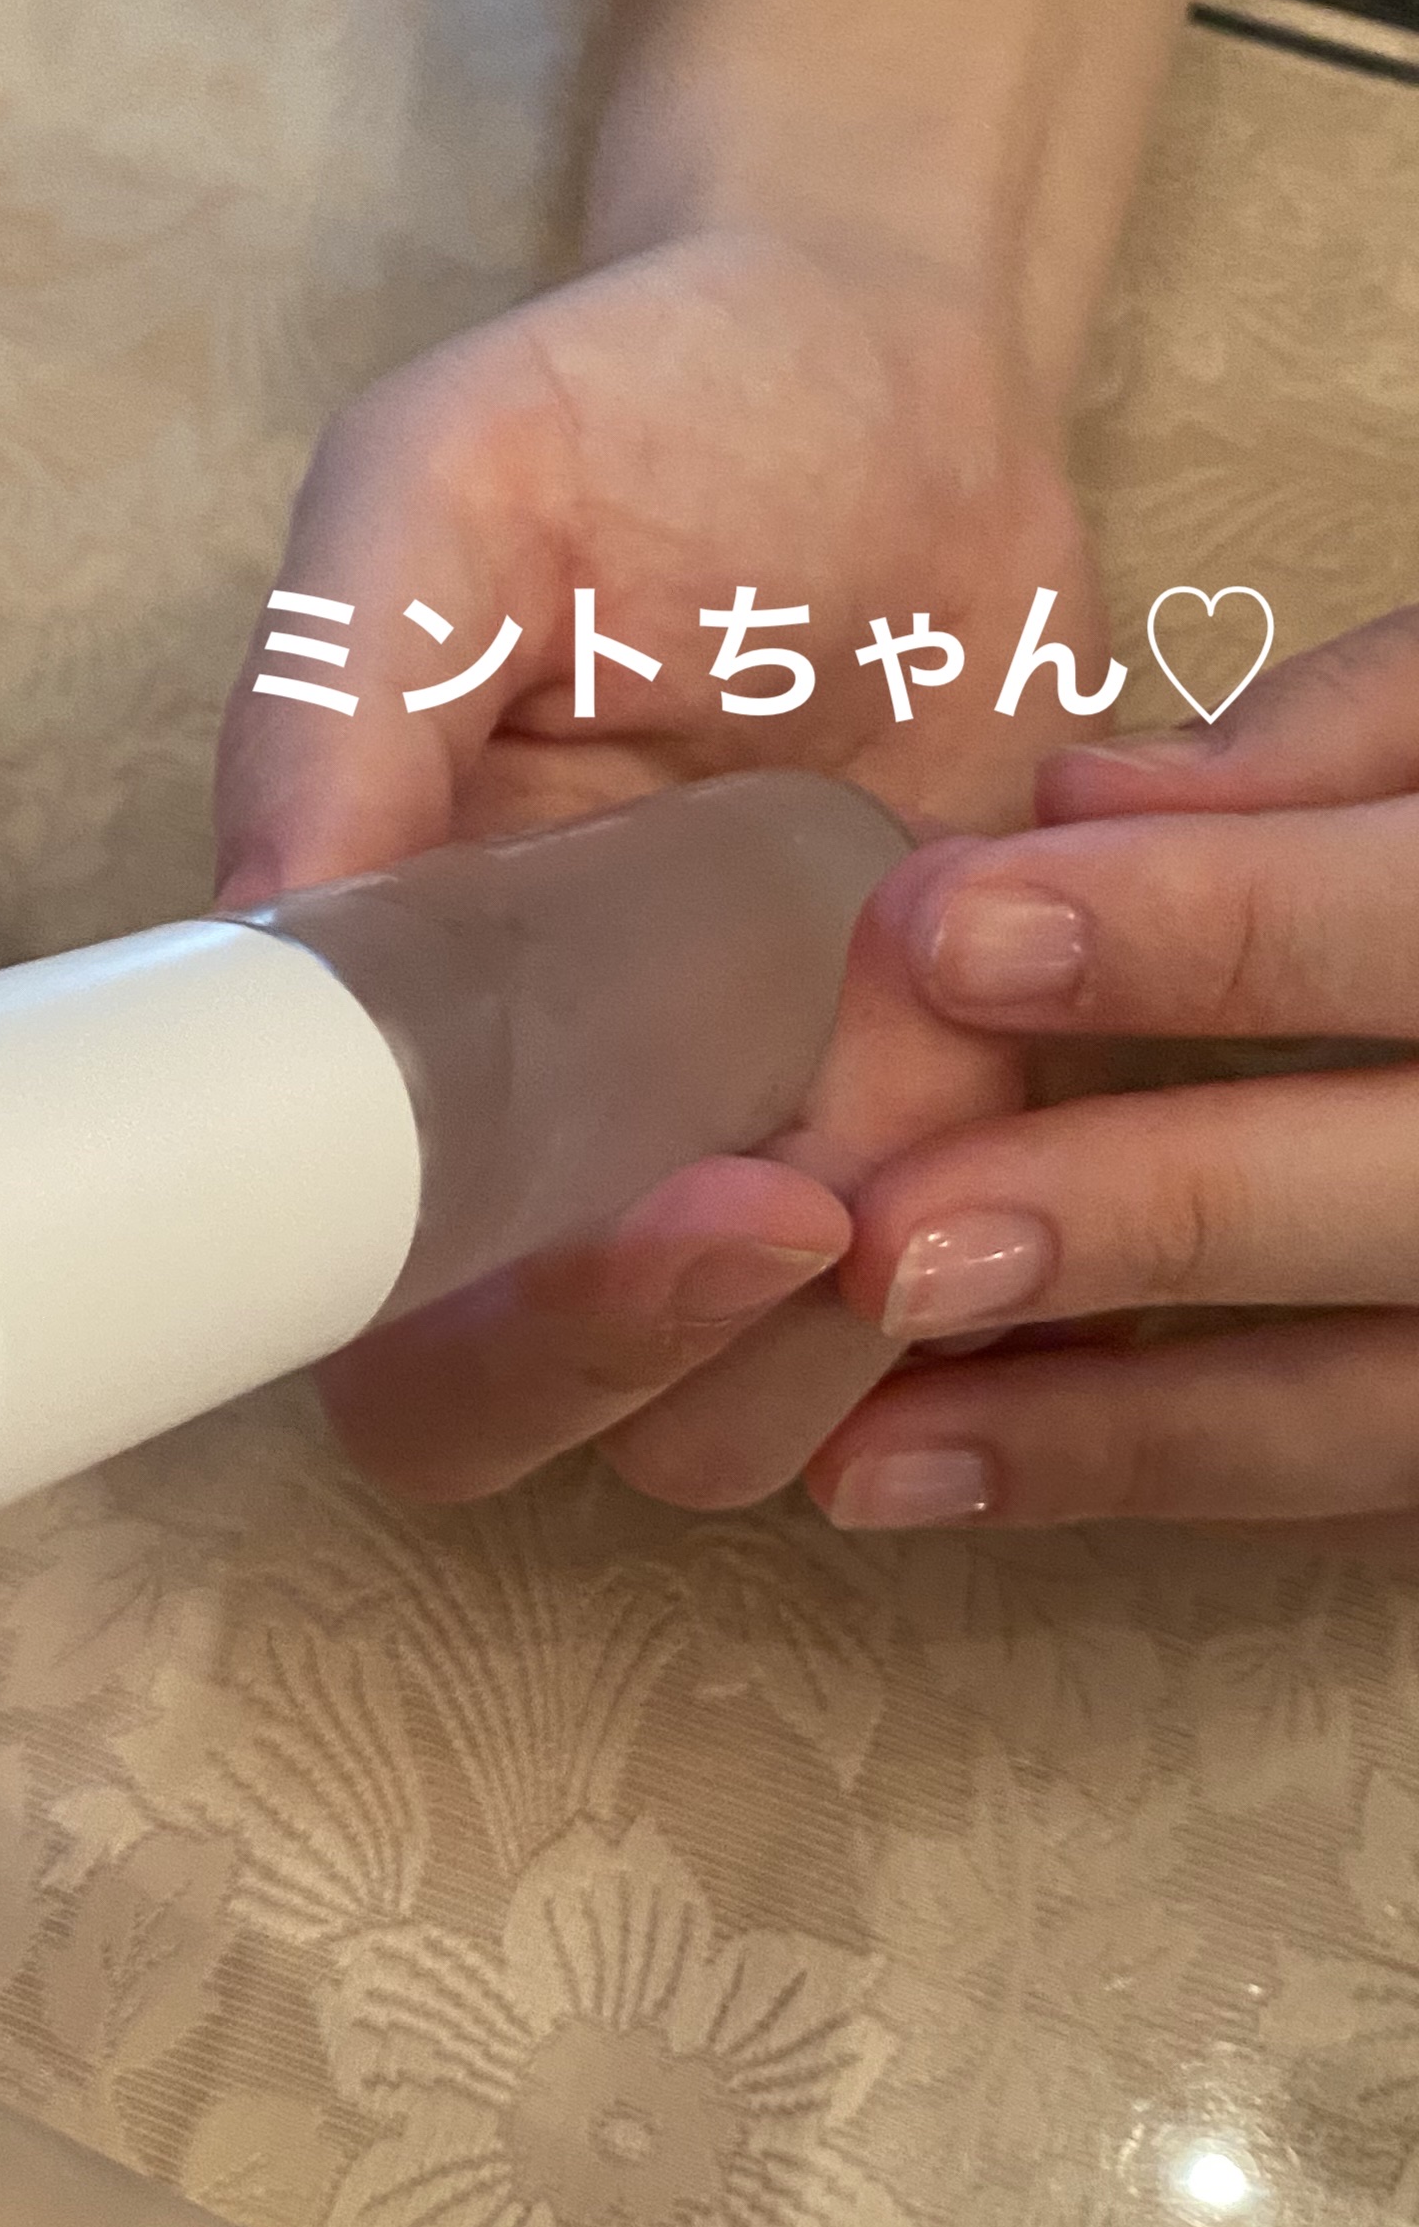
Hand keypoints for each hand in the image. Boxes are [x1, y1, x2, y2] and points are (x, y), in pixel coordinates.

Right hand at [222, 225, 1066, 1507]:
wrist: (893, 377)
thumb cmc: (632, 421)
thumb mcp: (445, 499)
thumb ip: (334, 695)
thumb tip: (266, 923)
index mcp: (377, 1041)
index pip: (370, 1328)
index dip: (492, 1348)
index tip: (669, 1212)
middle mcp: (527, 1144)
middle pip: (528, 1425)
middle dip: (653, 1371)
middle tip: (795, 1209)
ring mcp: (721, 1150)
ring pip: (730, 1421)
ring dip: (831, 1347)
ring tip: (928, 1128)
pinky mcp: (907, 1125)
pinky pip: (924, 1321)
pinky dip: (987, 1284)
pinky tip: (1020, 1111)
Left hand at [804, 608, 1418, 1540]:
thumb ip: (1345, 738)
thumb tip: (1084, 794)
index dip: (1209, 926)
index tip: (947, 926)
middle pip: (1414, 1197)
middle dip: (1159, 1214)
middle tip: (895, 1238)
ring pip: (1391, 1405)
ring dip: (1124, 1430)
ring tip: (862, 1437)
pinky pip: (1376, 1488)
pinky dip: (1166, 1479)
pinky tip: (950, 1472)